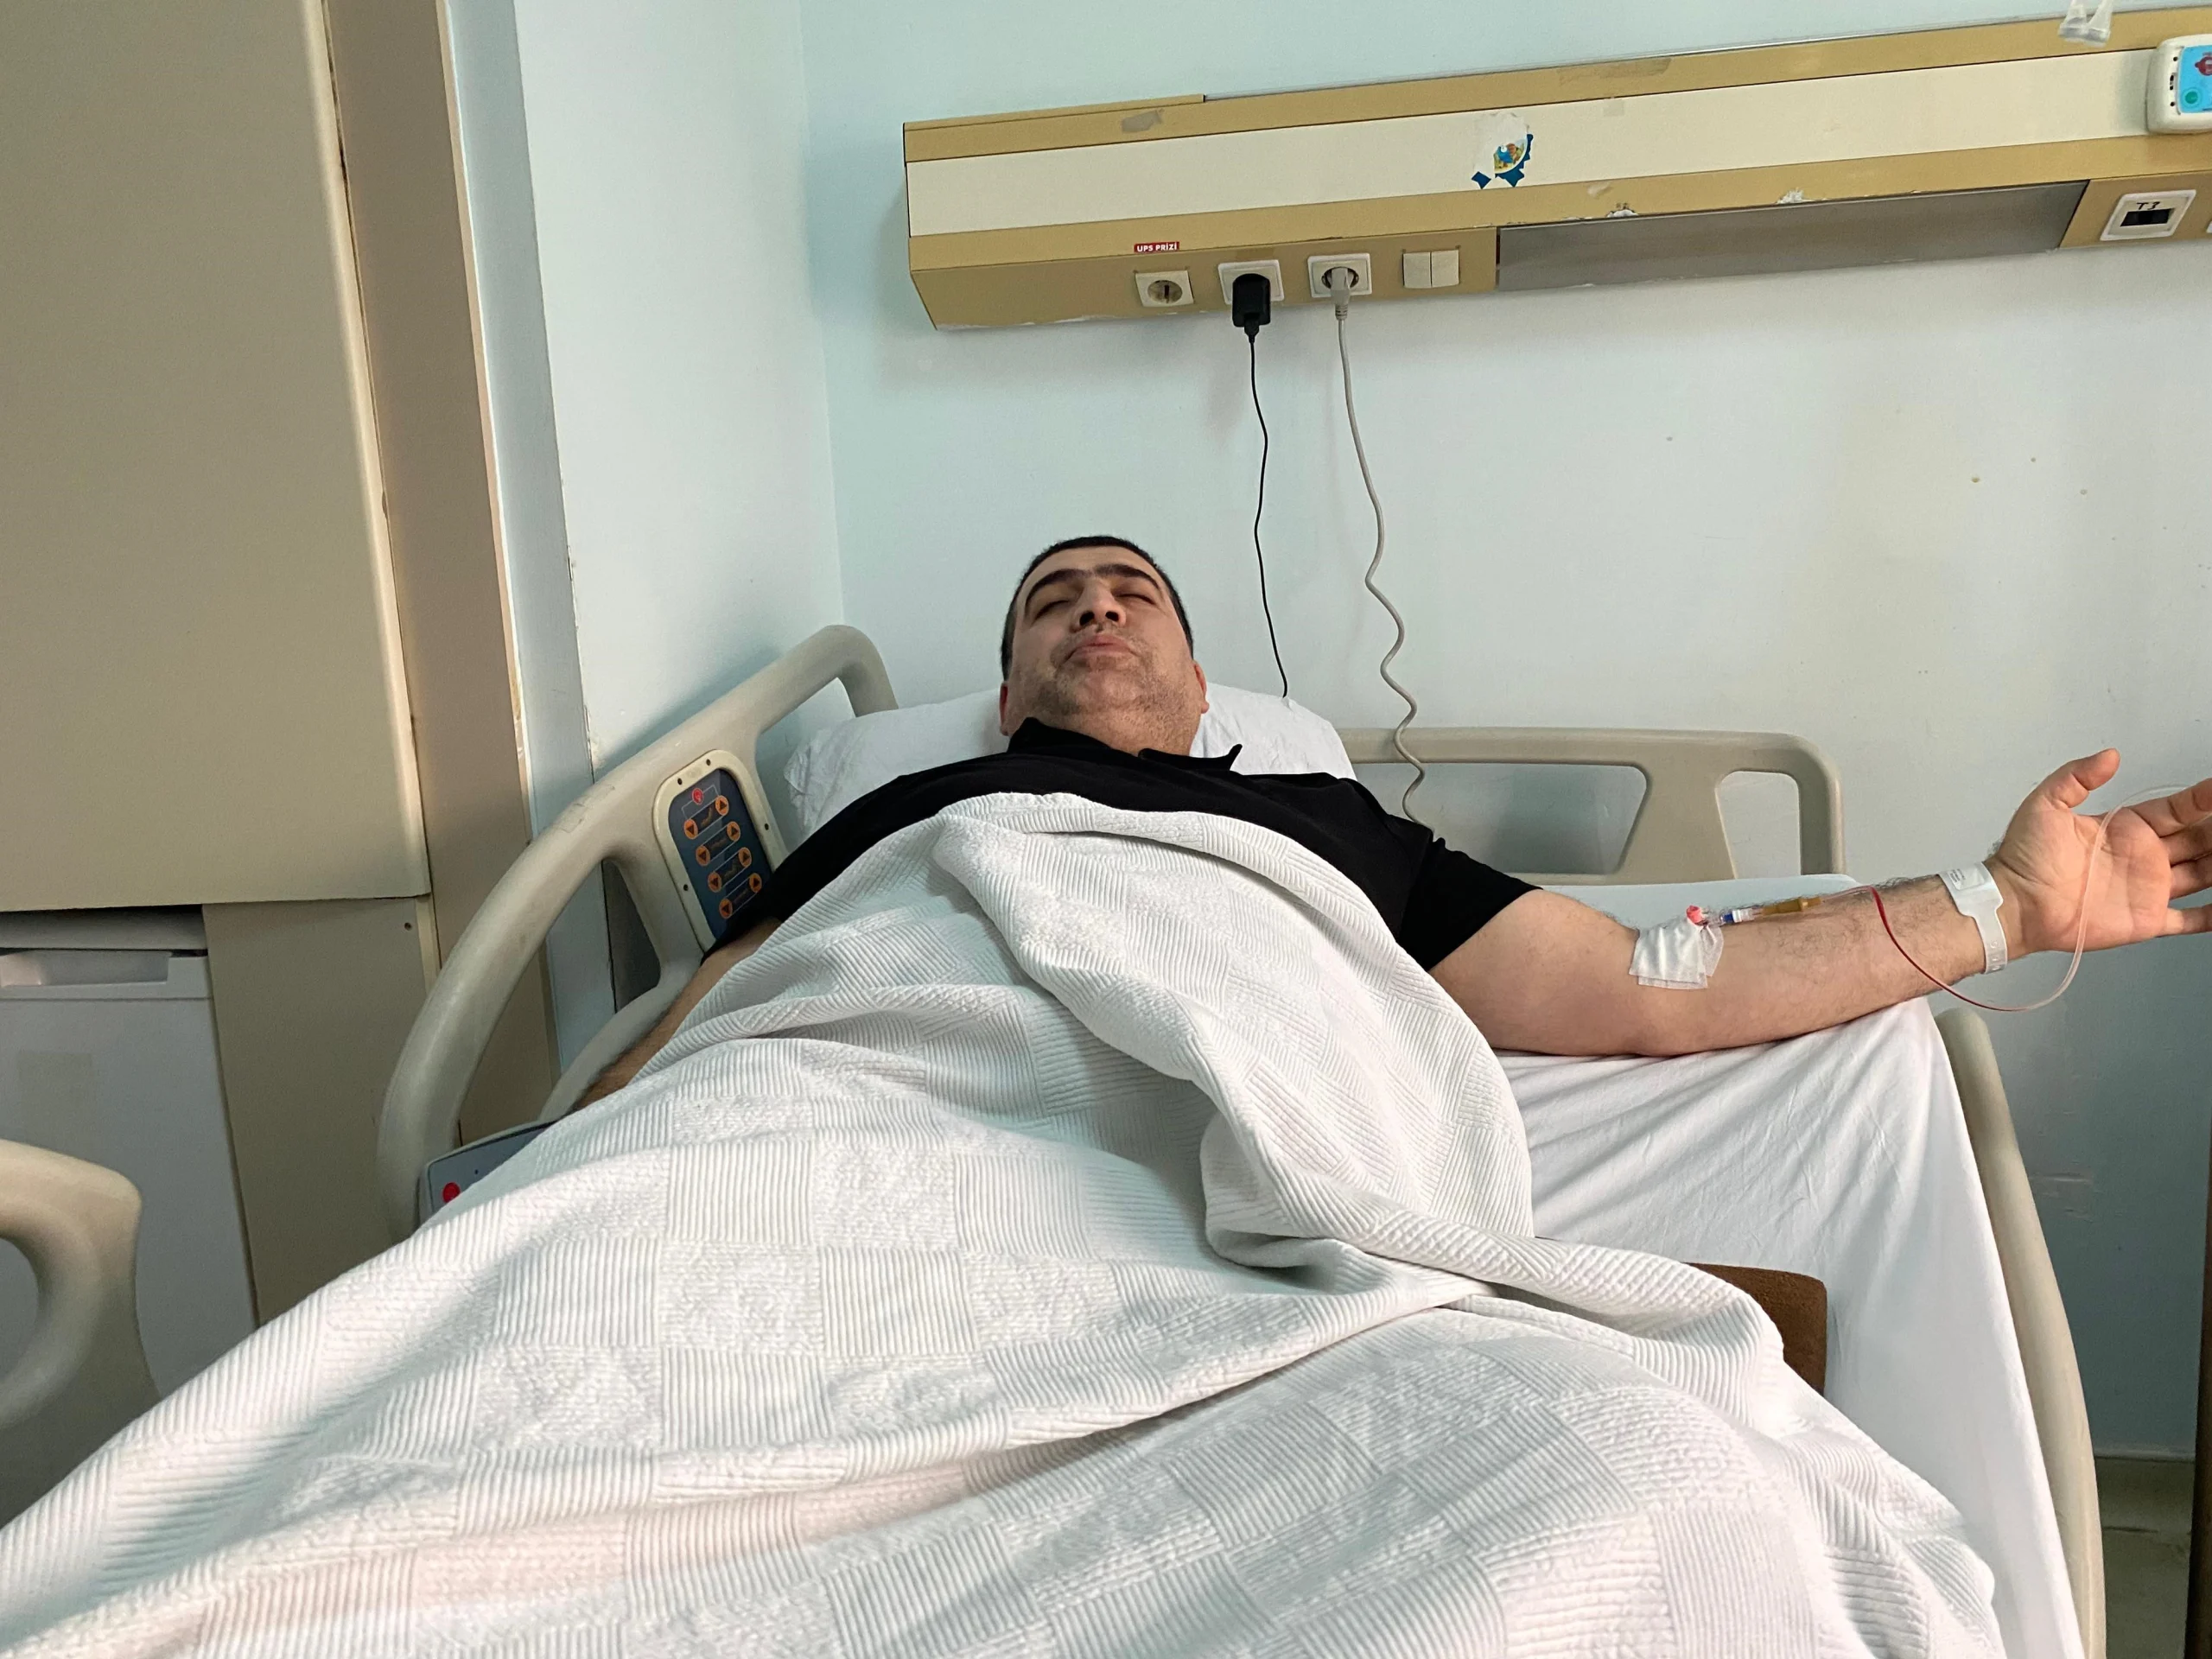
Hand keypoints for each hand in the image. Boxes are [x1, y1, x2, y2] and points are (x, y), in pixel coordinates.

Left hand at [1988, 751, 2211, 954]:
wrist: (2016, 904)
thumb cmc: (2024, 857)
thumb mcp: (2045, 805)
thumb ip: (2076, 777)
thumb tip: (2109, 755)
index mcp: (2126, 828)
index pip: (2177, 809)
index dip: (2203, 799)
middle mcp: (2143, 856)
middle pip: (2198, 839)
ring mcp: (2148, 888)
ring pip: (2202, 873)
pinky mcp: (2147, 920)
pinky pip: (2190, 919)